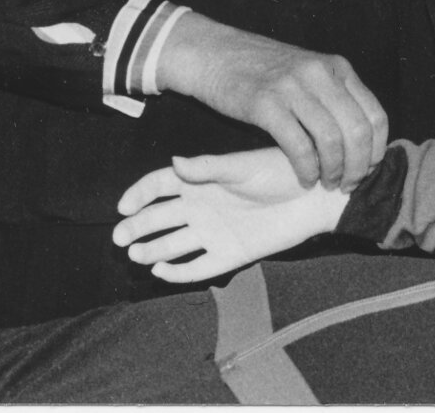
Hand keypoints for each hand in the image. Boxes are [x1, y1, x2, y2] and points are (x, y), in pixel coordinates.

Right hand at [112, 146, 347, 282]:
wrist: (316, 198)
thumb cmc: (281, 172)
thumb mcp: (243, 167)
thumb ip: (208, 167)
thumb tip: (173, 162)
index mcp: (202, 180)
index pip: (159, 186)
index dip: (138, 195)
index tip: (122, 207)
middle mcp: (202, 206)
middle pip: (159, 218)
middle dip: (137, 226)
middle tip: (118, 237)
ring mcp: (214, 232)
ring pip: (172, 244)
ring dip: (152, 249)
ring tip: (135, 254)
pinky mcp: (229, 255)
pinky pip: (197, 268)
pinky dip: (177, 272)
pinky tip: (161, 272)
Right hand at [154, 13, 388, 189]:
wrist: (216, 54)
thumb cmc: (264, 70)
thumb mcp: (310, 72)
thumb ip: (335, 95)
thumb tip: (362, 139)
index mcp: (338, 68)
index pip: (375, 115)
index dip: (377, 149)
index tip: (369, 168)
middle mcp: (321, 74)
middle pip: (358, 131)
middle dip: (359, 166)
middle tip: (349, 184)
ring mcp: (293, 87)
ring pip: (332, 141)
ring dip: (334, 171)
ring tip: (328, 183)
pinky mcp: (265, 104)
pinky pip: (299, 146)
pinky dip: (307, 169)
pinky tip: (305, 179)